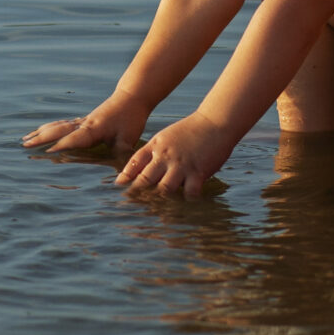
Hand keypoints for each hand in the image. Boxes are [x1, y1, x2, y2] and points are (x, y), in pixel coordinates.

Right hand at [22, 96, 147, 155]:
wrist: (132, 96)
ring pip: (57, 126)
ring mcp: (82, 120)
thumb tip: (120, 179)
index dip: (60, 147)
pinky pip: (62, 123)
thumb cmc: (131, 118)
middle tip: (24, 145)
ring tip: (25, 139)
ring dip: (41, 132)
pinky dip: (50, 127)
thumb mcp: (129, 139)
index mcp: (92, 129)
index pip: (72, 139)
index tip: (46, 155)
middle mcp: (83, 124)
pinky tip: (43, 130)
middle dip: (40, 138)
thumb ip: (122, 156)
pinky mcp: (84, 119)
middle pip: (58, 130)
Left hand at [114, 114, 233, 198]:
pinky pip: (190, 193)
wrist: (215, 120)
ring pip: (164, 189)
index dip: (125, 176)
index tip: (118, 187)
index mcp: (156, 146)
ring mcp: (181, 165)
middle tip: (131, 207)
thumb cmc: (191, 130)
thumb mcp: (166, 137)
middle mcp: (165, 156)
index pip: (134, 163)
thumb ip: (153, 152)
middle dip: (136, 195)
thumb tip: (140, 169)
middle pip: (145, 180)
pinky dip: (187, 202)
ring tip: (157, 214)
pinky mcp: (198, 171)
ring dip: (160, 202)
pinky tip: (185, 207)